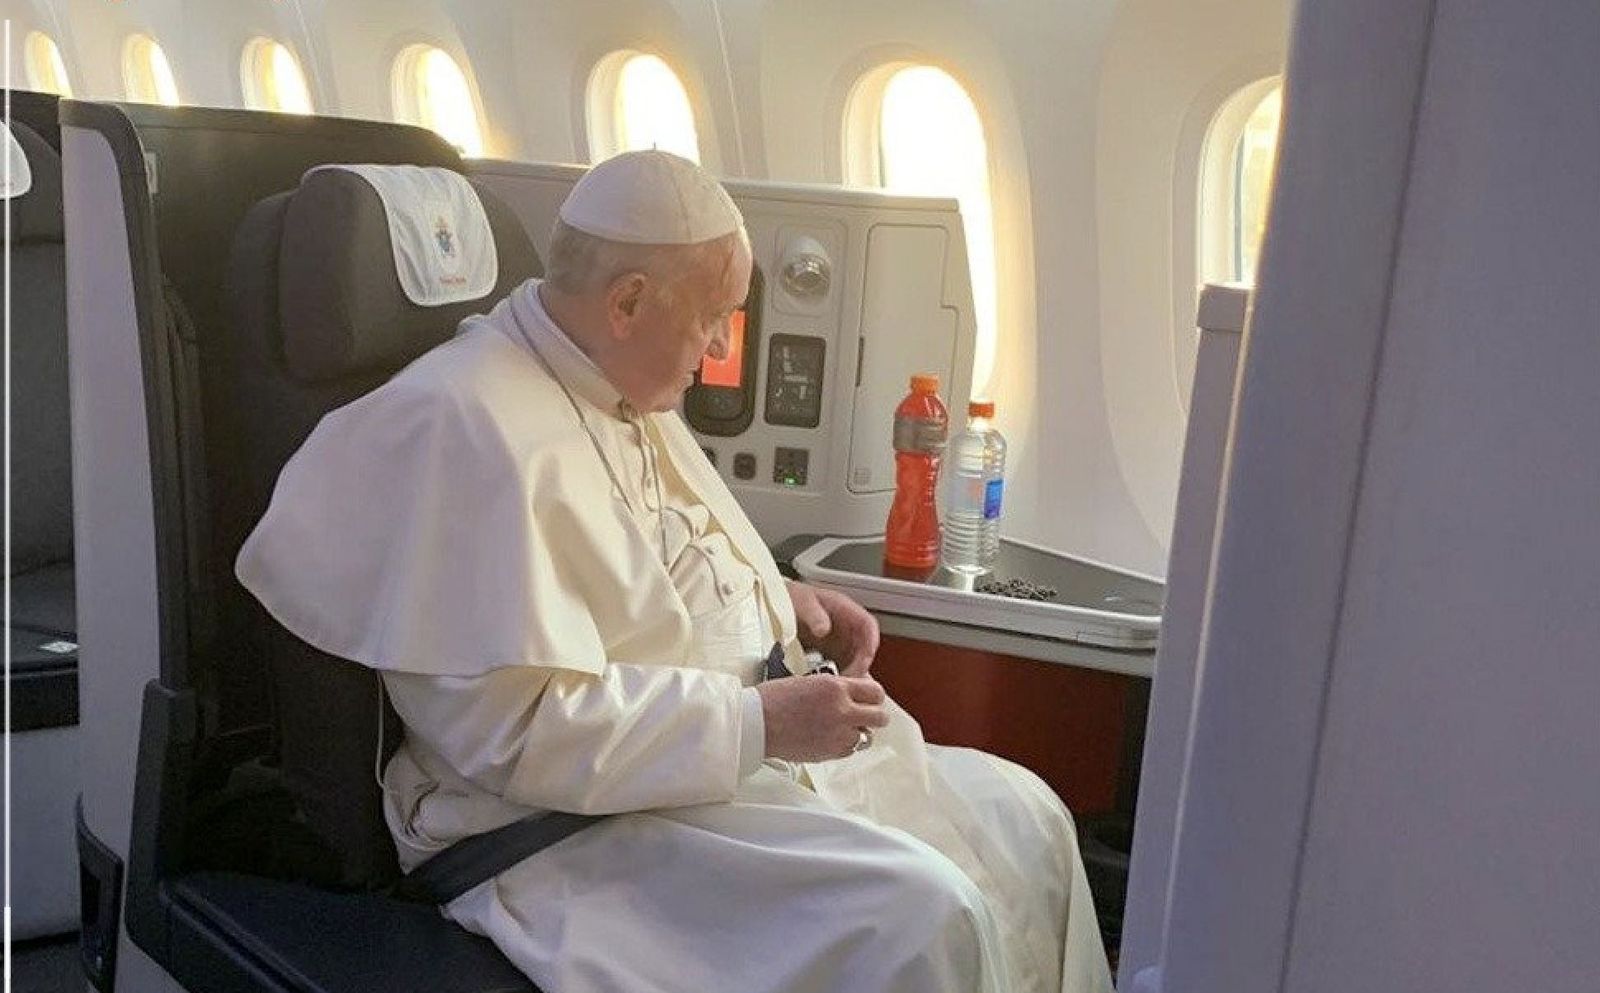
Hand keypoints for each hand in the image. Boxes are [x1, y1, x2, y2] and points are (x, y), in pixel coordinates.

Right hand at [756, 675, 888, 761]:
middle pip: (880, 717)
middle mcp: (842, 711)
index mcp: (835, 688)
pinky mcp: (829, 753)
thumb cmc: (773, 700)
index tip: (868, 696)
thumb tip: (852, 693)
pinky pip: (850, 750)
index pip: (875, 691)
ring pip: (867, 737)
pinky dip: (845, 745)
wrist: (756, 723)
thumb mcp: (810, 681)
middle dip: (873, 714)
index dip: (873, 695)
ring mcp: (837, 735)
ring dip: (859, 731)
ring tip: (844, 727)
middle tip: (864, 713)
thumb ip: (835, 689)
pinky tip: (831, 737)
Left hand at [786, 581, 879, 676]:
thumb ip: (814, 615)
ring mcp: (840, 639)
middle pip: (865, 647)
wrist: (777, 604)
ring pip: (855, 659)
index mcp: (844, 608)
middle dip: (861, 665)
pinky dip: (839, 676)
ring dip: (851, 673)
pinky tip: (829, 685)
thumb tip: (824, 629)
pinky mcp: (830, 652)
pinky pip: (842, 665)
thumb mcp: (802, 603)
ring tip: (839, 686)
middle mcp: (847, 625)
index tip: (863, 661)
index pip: (868, 626)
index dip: (870, 644)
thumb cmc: (792, 599)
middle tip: (849, 680)